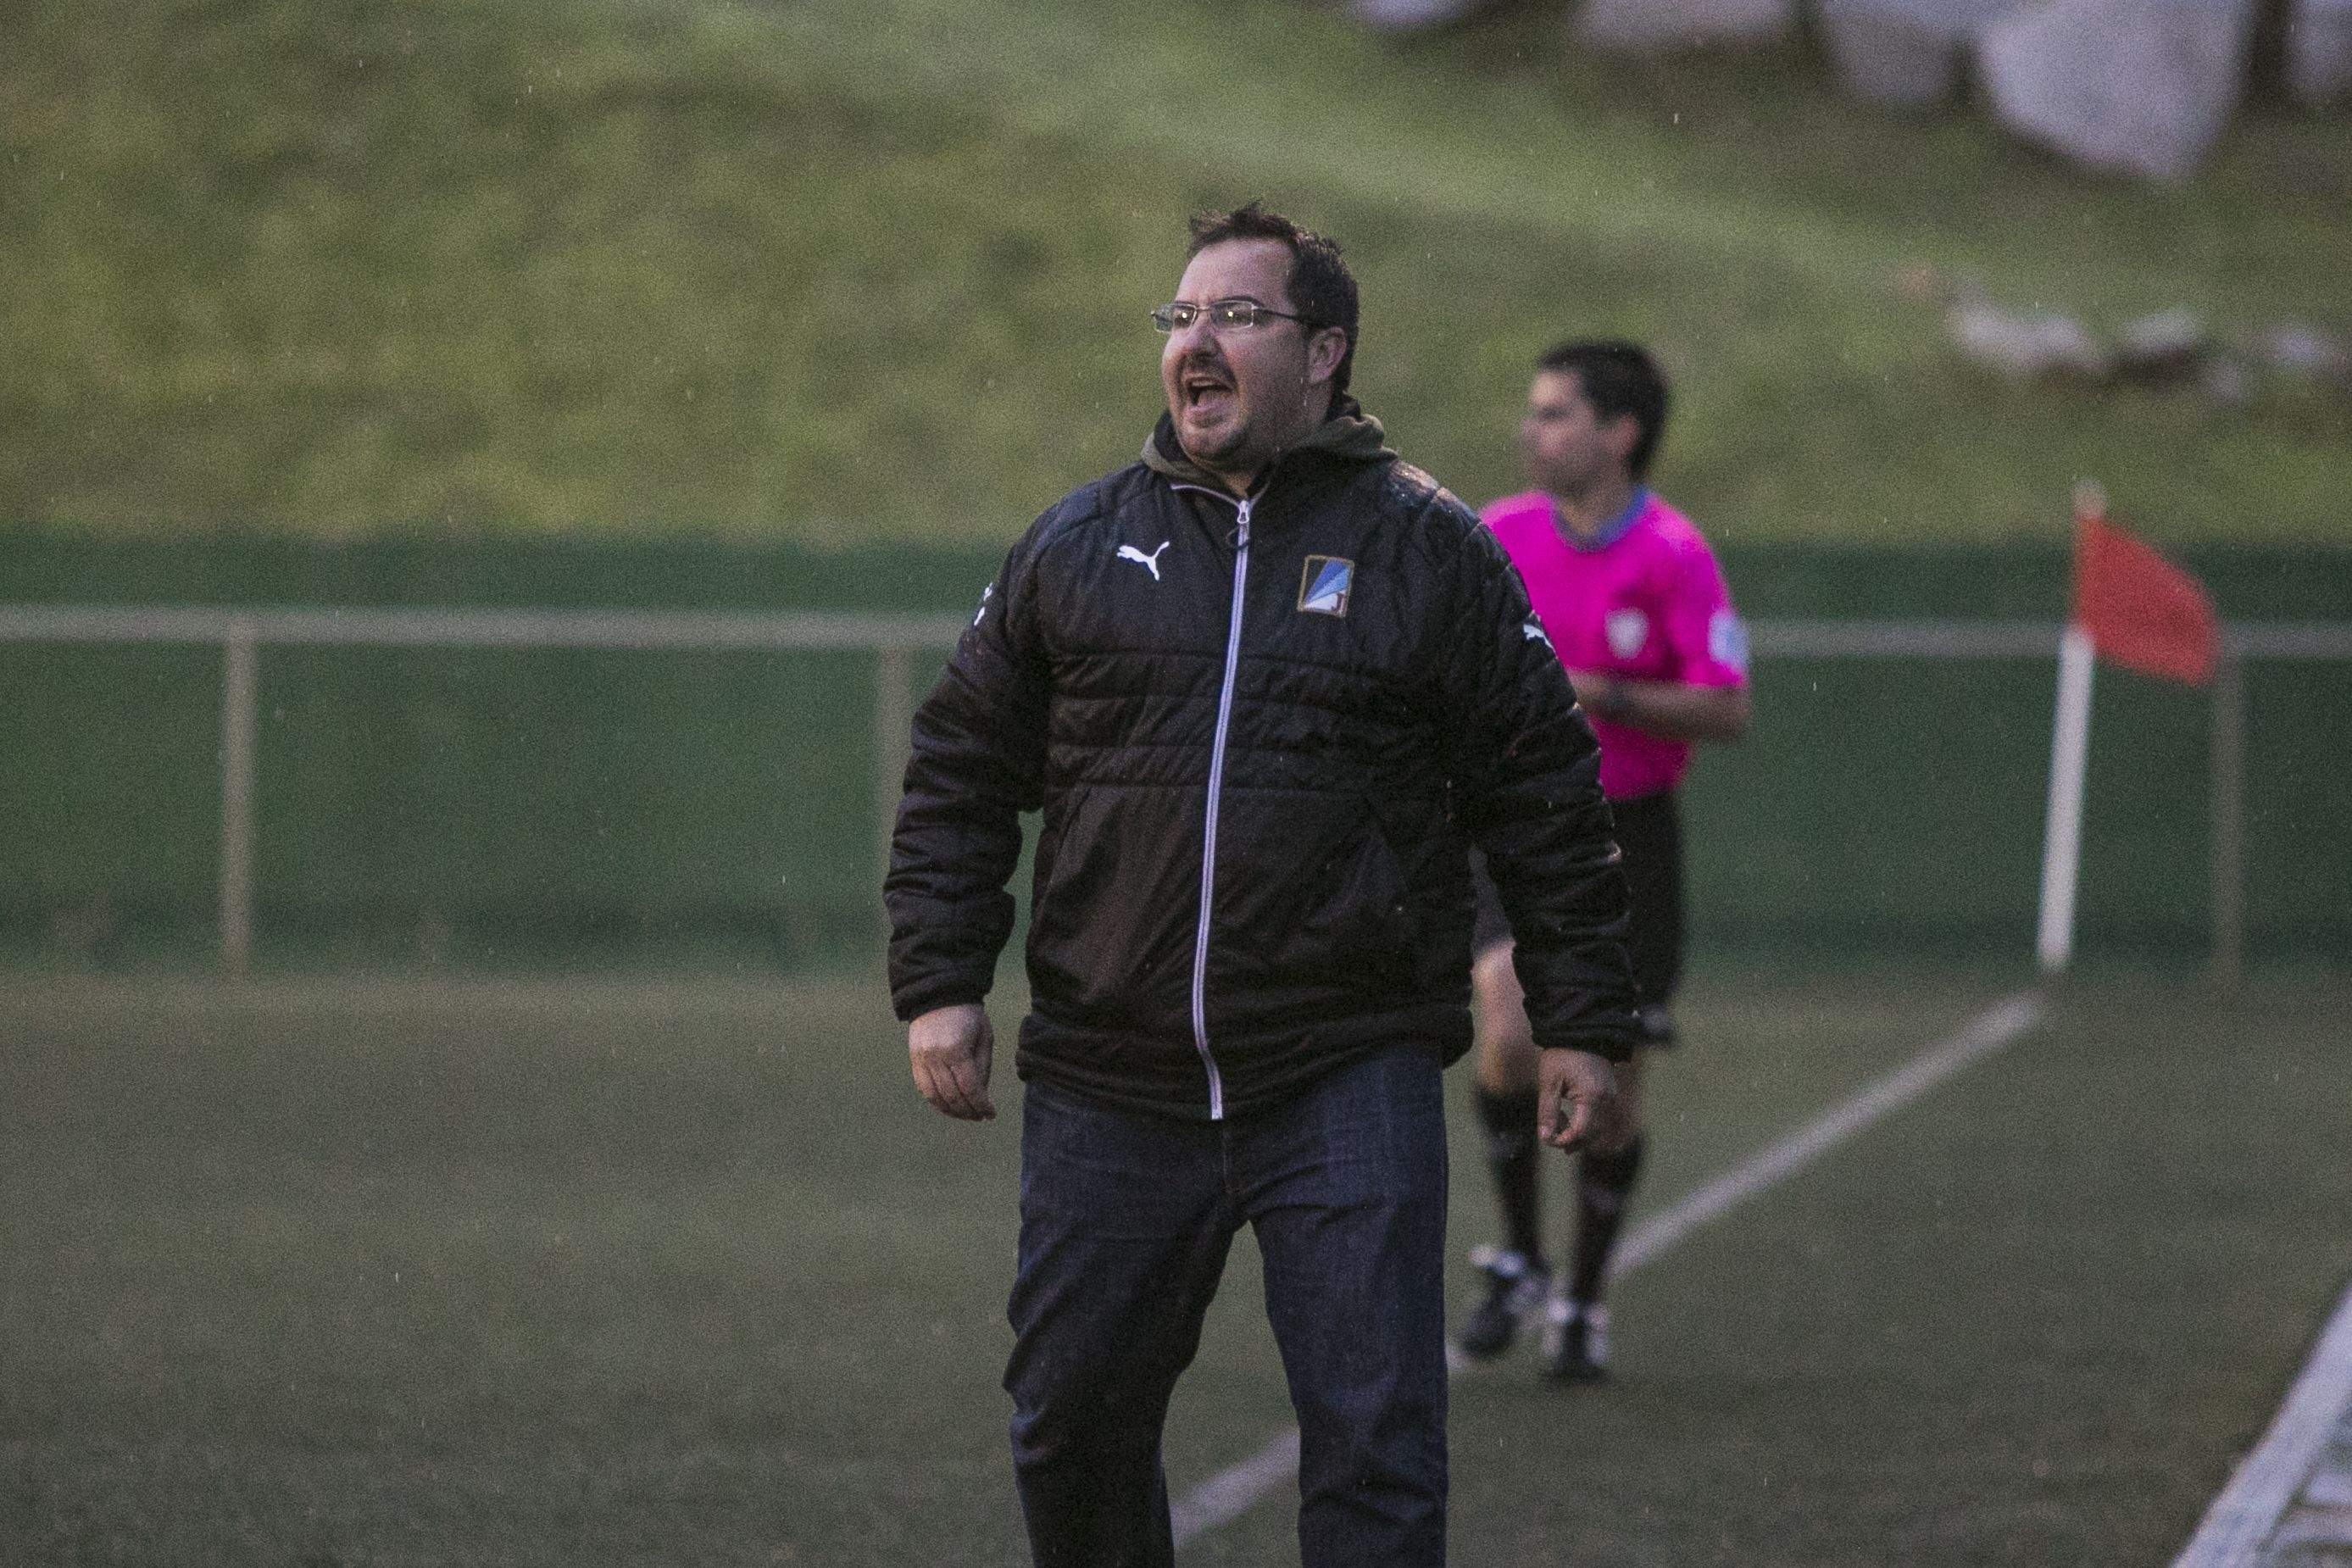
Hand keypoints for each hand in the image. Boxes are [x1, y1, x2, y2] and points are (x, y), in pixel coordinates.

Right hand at [909, 1002, 996, 1121]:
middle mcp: (935, 1056)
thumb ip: (983, 1067)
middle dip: (967, 1111)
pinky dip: (936, 1101)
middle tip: (979, 1117)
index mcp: (956, 1049)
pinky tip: (948, 1106)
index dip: (981, 1105)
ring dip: (951, 1110)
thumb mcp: (984, 1037)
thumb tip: (980, 1095)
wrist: (939, 995)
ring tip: (965, 1114)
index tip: (990, 1114)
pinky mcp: (914, 1060)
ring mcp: (921, 1059)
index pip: (969, 1087)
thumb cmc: (968, 1016)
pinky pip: (923, 1088)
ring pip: (934, 1096)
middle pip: (951, 1095)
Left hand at [1537, 1047, 1621, 1153]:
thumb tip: (1545, 1137)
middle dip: (1571, 1140)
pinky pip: (1601, 1116)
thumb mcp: (1549, 1082)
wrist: (1580, 1029)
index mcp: (1593, 1096)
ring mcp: (1612, 1095)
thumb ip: (1547, 1111)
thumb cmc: (1561, 1054)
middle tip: (1550, 1138)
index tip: (1547, 1139)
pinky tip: (1568, 1117)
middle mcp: (1607, 1099)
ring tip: (1557, 1127)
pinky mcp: (1610, 1091)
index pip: (1581, 1132)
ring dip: (1578, 1133)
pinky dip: (1585, 1123)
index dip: (1563, 1140)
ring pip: (1598, 1128)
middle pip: (1592, 1134)